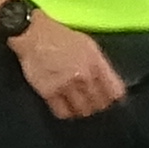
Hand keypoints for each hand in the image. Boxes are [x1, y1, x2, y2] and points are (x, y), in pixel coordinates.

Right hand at [10, 11, 128, 119]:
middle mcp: (83, 76)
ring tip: (79, 107)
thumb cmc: (60, 37)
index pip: (114, 91)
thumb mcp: (88, 45)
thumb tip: (109, 82)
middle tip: (93, 105)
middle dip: (97, 106)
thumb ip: (100, 64)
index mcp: (95, 63)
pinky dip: (66, 113)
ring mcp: (66, 85)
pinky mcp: (49, 92)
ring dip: (82, 111)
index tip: (111, 101)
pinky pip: (62, 112)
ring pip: (82, 111)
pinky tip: (65, 107)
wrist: (34, 35)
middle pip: (99, 104)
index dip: (114, 99)